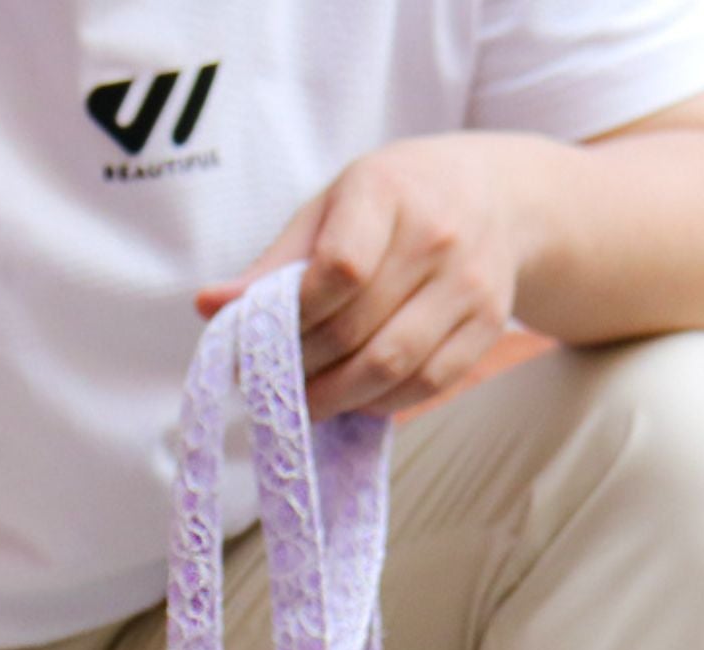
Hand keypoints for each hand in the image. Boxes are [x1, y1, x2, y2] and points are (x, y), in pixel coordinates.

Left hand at [197, 135, 529, 419]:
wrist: (495, 196)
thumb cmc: (393, 203)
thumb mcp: (330, 209)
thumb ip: (274, 264)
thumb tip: (209, 306)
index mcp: (388, 192)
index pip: (337, 272)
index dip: (293, 320)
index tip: (262, 341)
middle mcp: (439, 235)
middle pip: (355, 331)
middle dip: (302, 369)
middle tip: (273, 383)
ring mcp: (471, 282)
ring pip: (390, 367)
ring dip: (336, 398)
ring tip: (306, 401)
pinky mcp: (489, 324)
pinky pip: (426, 384)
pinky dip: (380, 403)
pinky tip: (355, 397)